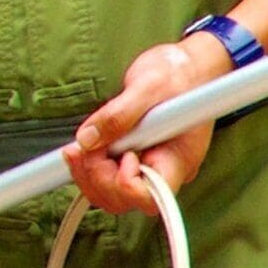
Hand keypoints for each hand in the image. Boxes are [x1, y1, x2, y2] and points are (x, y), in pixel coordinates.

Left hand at [62, 34, 226, 214]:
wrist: (189, 66)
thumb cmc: (177, 74)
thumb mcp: (147, 85)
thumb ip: (118, 114)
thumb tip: (88, 139)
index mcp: (178, 160)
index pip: (151, 198)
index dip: (125, 183)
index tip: (120, 153)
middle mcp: (164, 170)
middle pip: (125, 201)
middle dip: (97, 178)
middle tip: (83, 148)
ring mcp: (149, 166)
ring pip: (112, 194)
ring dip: (89, 174)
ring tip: (79, 147)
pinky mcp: (136, 158)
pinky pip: (109, 178)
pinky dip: (91, 168)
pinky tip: (82, 148)